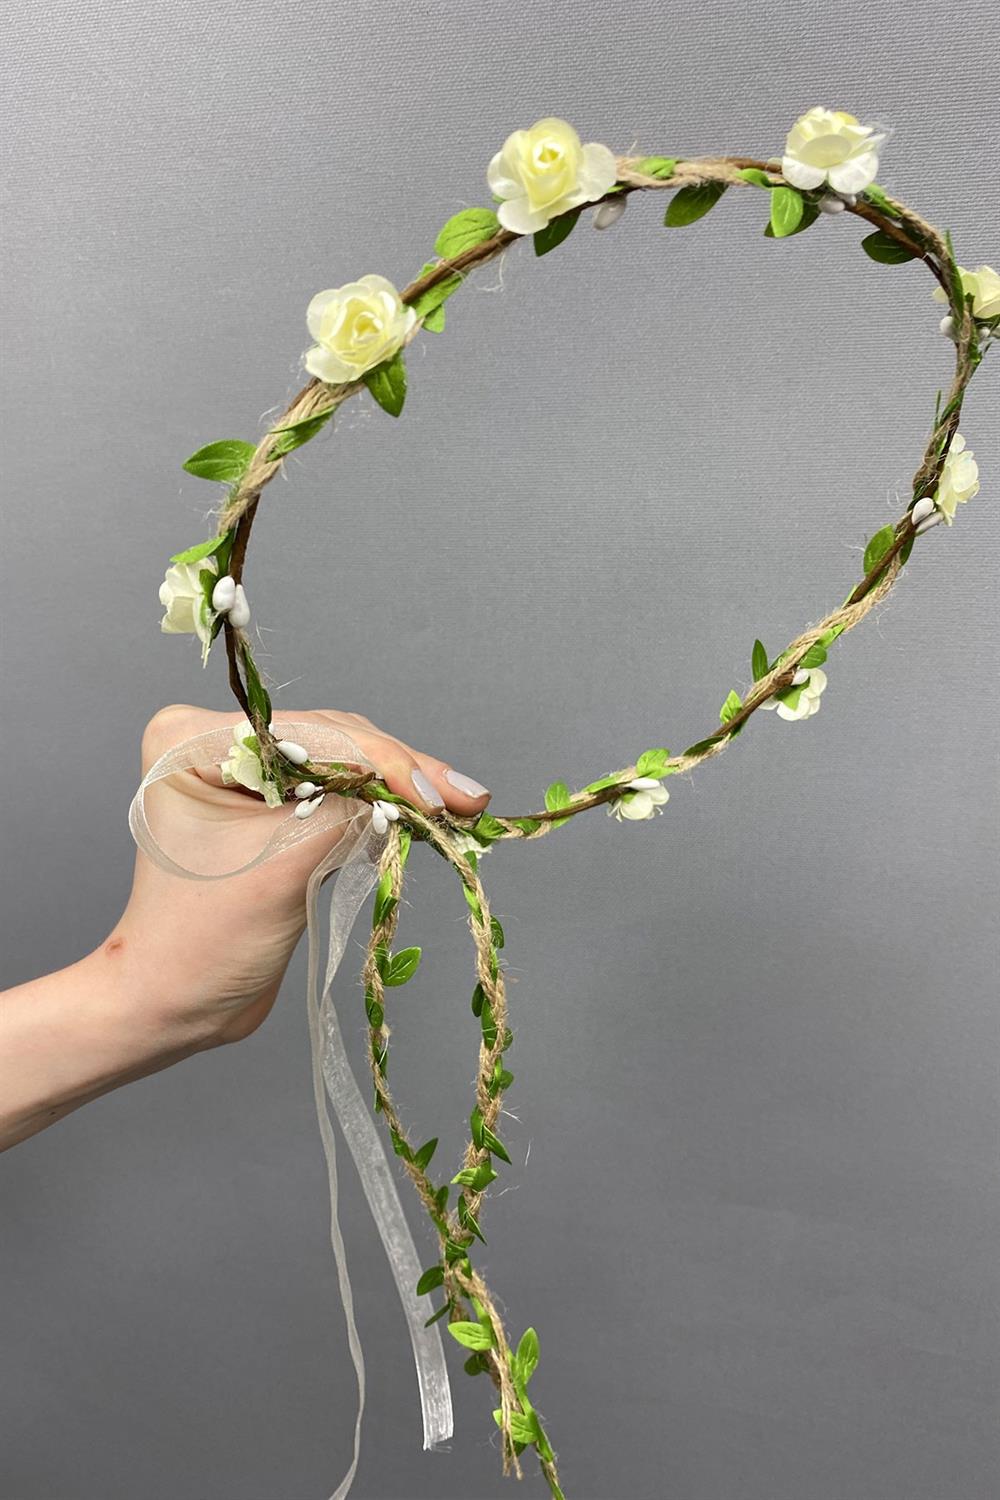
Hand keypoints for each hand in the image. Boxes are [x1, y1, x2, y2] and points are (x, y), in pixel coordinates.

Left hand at [115, 705, 491, 1045]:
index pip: (309, 734)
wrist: (176, 1007)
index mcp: (190, 739)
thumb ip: (349, 814)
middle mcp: (212, 741)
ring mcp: (243, 772)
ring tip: (460, 807)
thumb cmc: (205, 942)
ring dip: (399, 789)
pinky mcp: (269, 805)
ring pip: (344, 762)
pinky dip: (382, 807)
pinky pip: (338, 791)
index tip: (438, 798)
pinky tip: (424, 817)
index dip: (381, 761)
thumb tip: (418, 792)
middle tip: (467, 800)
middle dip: (399, 772)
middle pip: (331, 740)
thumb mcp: (282, 866)